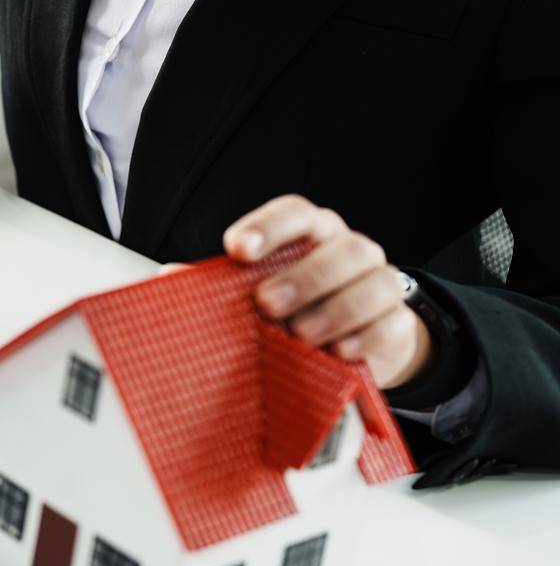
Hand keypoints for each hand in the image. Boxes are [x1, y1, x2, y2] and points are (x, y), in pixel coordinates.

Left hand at [224, 196, 432, 388]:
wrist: (348, 346)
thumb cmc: (290, 310)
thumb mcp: (253, 295)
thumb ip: (217, 286)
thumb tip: (168, 275)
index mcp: (310, 234)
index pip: (295, 213)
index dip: (267, 227)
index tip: (237, 250)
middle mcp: (348, 250)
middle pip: (340, 248)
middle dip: (303, 276)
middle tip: (266, 304)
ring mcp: (379, 283)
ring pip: (374, 282)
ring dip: (335, 309)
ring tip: (300, 334)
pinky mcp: (398, 322)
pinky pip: (391, 322)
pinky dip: (365, 337)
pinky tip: (338, 352)